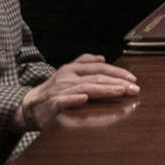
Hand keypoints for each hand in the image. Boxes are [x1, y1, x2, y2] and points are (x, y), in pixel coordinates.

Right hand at [17, 55, 139, 130]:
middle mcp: (67, 77)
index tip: (133, 79)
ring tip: (120, 91)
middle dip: (118, 83)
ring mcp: (60, 90)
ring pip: (85, 88)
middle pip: (96, 78)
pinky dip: (74, 99)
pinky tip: (84, 99)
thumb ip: (84, 63)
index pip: (99, 68)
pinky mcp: (52, 104)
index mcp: (72, 69)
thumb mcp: (67, 73)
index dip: (117, 72)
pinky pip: (64, 100)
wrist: (29, 107)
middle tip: (134, 89)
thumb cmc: (53, 91)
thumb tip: (102, 58)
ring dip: (104, 90)